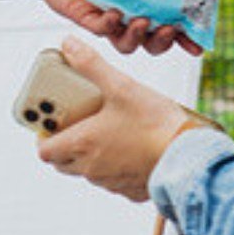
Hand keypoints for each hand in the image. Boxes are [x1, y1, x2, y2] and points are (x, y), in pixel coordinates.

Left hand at [32, 0, 202, 57]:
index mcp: (144, 4)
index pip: (170, 27)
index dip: (186, 38)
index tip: (200, 44)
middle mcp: (128, 17)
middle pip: (151, 42)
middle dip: (164, 40)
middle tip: (170, 29)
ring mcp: (108, 19)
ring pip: (126, 42)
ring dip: (137, 36)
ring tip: (142, 22)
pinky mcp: (85, 17)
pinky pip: (99, 28)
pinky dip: (108, 24)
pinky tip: (114, 14)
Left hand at [35, 38, 191, 201]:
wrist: (190, 158)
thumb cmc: (155, 123)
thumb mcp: (120, 86)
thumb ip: (91, 64)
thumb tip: (68, 43)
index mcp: (83, 144)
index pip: (45, 151)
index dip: (43, 136)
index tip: (51, 121)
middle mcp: (92, 168)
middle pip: (62, 162)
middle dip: (63, 143)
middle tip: (76, 122)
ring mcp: (111, 183)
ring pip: (88, 171)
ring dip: (89, 154)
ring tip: (105, 130)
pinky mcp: (131, 191)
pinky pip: (113, 180)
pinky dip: (113, 166)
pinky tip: (129, 147)